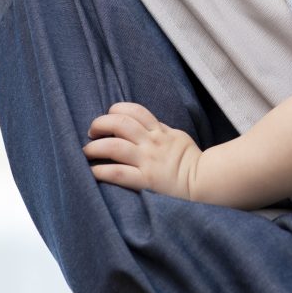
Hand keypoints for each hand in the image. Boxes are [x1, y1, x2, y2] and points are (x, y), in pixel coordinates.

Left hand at [83, 102, 202, 199]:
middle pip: (120, 123)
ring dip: (95, 147)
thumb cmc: (191, 161)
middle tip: (91, 132)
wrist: (205, 183)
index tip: (107, 117)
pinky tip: (92, 172)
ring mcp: (148, 161)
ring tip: (86, 152)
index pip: (135, 111)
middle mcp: (152, 142)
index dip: (116, 110)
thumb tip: (142, 124)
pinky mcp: (146, 180)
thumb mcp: (177, 137)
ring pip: (114, 146)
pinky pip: (118, 172)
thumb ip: (160, 130)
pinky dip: (101, 171)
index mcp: (160, 131)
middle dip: (100, 124)